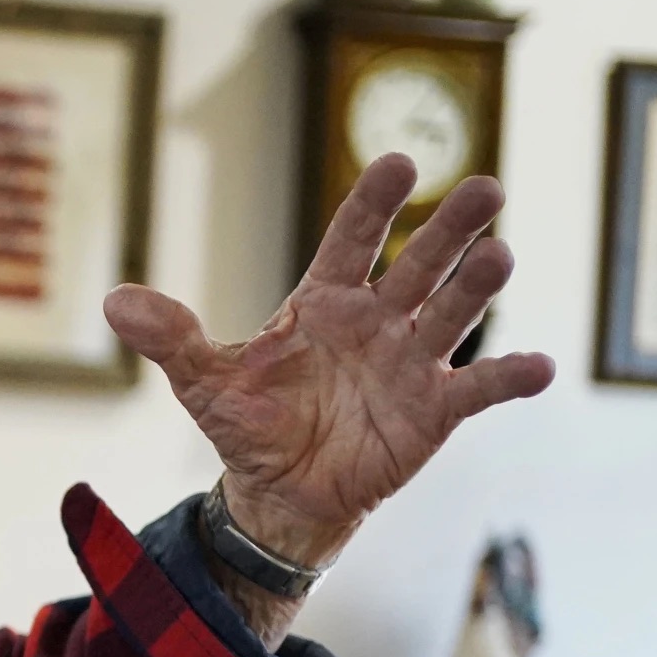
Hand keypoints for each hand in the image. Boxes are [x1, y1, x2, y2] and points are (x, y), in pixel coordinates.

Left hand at [105, 154, 555, 573]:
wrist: (281, 494)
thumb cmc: (251, 425)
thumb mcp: (203, 382)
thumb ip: (170, 338)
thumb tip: (114, 300)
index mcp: (324, 301)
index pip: (352, 239)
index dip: (375, 203)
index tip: (400, 162)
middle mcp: (377, 320)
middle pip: (418, 263)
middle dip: (449, 227)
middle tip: (484, 187)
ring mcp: (411, 362)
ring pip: (452, 313)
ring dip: (478, 286)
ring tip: (501, 254)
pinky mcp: (436, 411)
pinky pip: (480, 389)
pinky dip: (510, 378)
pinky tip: (541, 367)